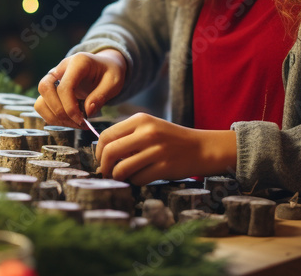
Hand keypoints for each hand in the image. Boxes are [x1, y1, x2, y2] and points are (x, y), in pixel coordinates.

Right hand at [35, 49, 126, 128]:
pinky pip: (42, 104)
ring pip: (40, 98)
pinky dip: (52, 117)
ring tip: (75, 123)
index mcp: (78, 62)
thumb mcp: (114, 82)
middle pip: (45, 89)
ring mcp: (54, 77)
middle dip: (59, 111)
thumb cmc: (110, 72)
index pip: (64, 86)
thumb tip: (87, 112)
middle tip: (78, 122)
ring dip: (54, 116)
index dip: (70, 108)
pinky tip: (69, 120)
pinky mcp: (52, 88)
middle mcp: (61, 67)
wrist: (105, 65)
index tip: (82, 120)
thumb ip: (101, 96)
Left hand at [95, 113, 236, 185]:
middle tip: (105, 172)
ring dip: (118, 176)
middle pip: (110, 152)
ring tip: (123, 176)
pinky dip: (134, 181)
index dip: (99, 150)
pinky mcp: (164, 167)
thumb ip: (128, 135)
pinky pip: (137, 179)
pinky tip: (140, 177)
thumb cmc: (171, 139)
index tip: (101, 159)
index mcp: (141, 119)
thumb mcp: (150, 127)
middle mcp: (147, 133)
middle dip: (103, 166)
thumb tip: (102, 153)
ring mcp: (156, 150)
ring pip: (121, 169)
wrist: (201, 148)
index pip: (107, 135)